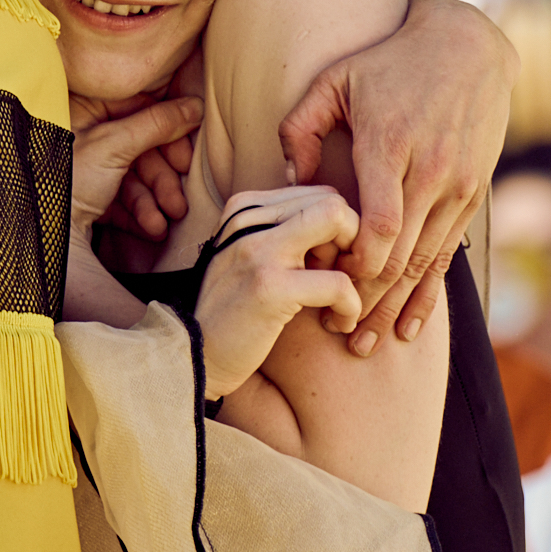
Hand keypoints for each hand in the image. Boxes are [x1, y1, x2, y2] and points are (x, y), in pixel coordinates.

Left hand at [73, 91, 200, 233]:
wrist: (36, 235)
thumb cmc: (63, 179)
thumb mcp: (113, 145)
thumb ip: (156, 124)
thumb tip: (195, 106)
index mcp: (84, 109)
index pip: (139, 110)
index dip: (167, 135)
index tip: (185, 158)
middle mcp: (84, 134)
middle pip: (141, 148)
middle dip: (162, 180)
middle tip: (178, 200)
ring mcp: (87, 168)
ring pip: (135, 177)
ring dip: (155, 202)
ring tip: (164, 223)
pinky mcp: (88, 197)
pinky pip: (122, 200)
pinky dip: (139, 214)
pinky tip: (151, 230)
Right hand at [190, 187, 364, 398]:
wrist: (194, 357)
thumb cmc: (234, 312)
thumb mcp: (253, 258)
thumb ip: (285, 232)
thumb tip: (342, 216)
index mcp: (244, 208)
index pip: (322, 194)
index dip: (341, 231)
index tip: (333, 267)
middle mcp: (248, 219)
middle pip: (334, 202)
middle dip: (354, 243)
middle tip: (344, 280)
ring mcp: (257, 249)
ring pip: (339, 223)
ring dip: (357, 268)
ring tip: (342, 303)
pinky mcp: (269, 287)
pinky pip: (338, 282)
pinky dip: (351, 306)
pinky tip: (338, 323)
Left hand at [280, 0, 513, 354]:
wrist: (467, 46)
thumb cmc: (389, 62)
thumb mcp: (334, 80)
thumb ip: (300, 128)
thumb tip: (288, 181)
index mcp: (391, 145)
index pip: (376, 226)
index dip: (350, 265)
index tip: (323, 282)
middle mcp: (431, 172)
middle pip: (399, 256)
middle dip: (366, 301)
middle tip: (337, 333)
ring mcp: (458, 186)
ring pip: (425, 265)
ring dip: (394, 309)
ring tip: (366, 343)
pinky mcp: (474, 195)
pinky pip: (449, 256)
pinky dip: (427, 295)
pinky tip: (409, 327)